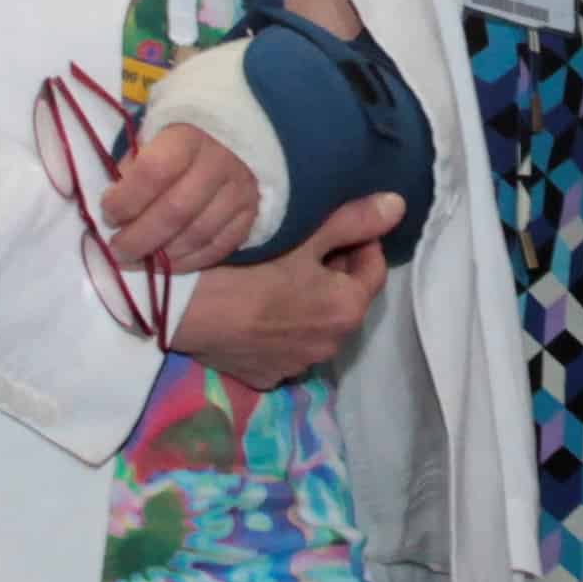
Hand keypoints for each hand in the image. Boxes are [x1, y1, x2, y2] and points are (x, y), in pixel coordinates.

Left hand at [98, 122, 260, 271]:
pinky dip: (189, 262)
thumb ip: (133, 165)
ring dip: (162, 256)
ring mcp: (240, 189)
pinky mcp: (251, 213)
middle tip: (117, 249)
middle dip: (139, 237)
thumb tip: (116, 205)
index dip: (126, 198)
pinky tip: (166, 264)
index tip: (108, 212)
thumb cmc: (180, 133)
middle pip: (176, 211)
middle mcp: (219, 161)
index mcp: (188, 135)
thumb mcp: (152, 132)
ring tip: (136, 259)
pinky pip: (220, 247)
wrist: (234, 131)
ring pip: (198, 235)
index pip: (154, 171)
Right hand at [168, 193, 402, 390]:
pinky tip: (256, 307)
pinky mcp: (264, 376)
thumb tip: (398, 205)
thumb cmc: (247, 265)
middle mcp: (330, 345)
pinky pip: (283, 347)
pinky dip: (279, 328)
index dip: (360, 241)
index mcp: (347, 310)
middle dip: (333, 273)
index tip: (337, 226)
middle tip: (303, 246)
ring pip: (314, 324)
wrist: (185, 308)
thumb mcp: (302, 235)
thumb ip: (353, 220)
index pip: (373, 269)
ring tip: (277, 276)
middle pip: (343, 299)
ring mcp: (295, 365)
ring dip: (307, 302)